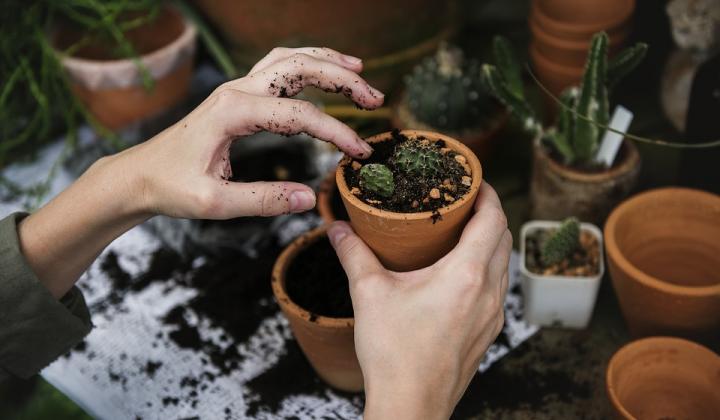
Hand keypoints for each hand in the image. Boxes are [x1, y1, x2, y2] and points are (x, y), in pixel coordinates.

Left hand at [18, 47, 382, 298]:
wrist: (139, 175)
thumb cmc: (171, 187)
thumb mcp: (215, 203)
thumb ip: (264, 200)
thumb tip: (309, 198)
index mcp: (232, 112)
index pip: (299, 115)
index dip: (336, 132)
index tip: (360, 153)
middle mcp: (236, 91)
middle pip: (299, 68)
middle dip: (342, 79)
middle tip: (375, 99)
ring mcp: (236, 89)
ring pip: (289, 59)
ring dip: (327, 63)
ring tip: (360, 73)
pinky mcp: (237, 96)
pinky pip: (277, 68)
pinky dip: (307, 65)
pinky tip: (324, 72)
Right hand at [327, 183, 510, 418]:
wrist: (410, 405)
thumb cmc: (394, 353)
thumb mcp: (369, 294)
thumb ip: (353, 254)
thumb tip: (337, 229)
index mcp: (466, 275)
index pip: (493, 219)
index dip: (488, 193)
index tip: (473, 181)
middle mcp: (489, 293)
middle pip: (504, 238)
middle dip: (489, 214)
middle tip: (462, 203)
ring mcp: (493, 316)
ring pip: (503, 265)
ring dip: (490, 242)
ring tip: (460, 234)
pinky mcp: (488, 333)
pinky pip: (497, 289)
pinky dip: (487, 269)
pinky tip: (459, 274)